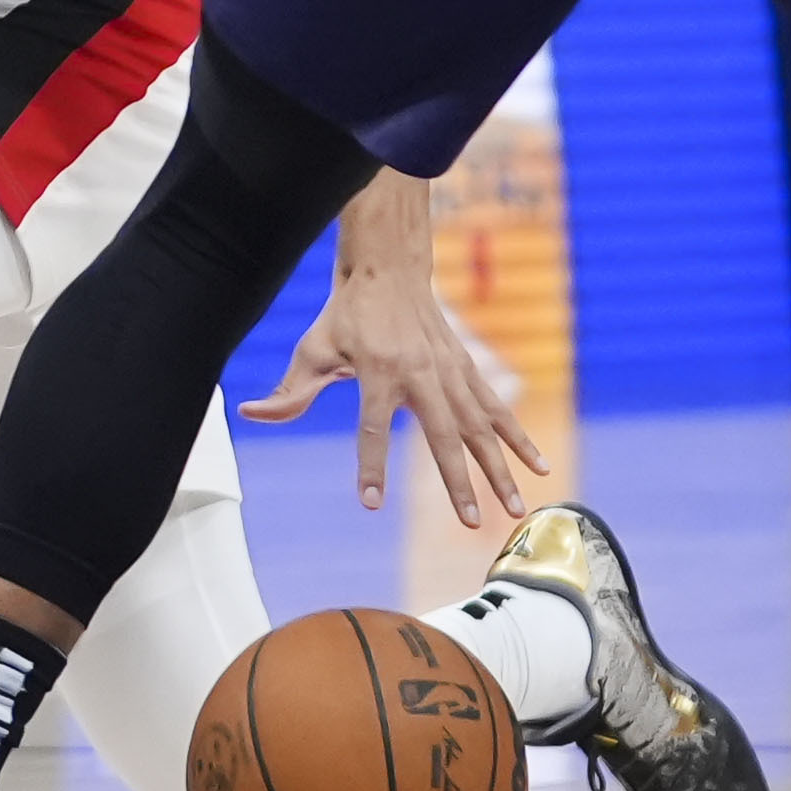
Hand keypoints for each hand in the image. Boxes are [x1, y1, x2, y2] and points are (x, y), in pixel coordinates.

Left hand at [240, 251, 548, 526]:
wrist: (390, 267)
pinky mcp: (466, 368)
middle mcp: (421, 373)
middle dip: (459, 481)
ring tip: (515, 507)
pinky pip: (496, 408)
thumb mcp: (314, 348)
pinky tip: (537, 465)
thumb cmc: (347, 313)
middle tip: (470, 523)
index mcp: (379, 371)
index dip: (371, 466)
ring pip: (480, 426)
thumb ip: (290, 390)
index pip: (372, 428)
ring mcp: (449, 371)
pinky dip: (517, 437)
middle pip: (444, 435)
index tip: (371, 503)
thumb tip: (252, 412)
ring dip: (499, 468)